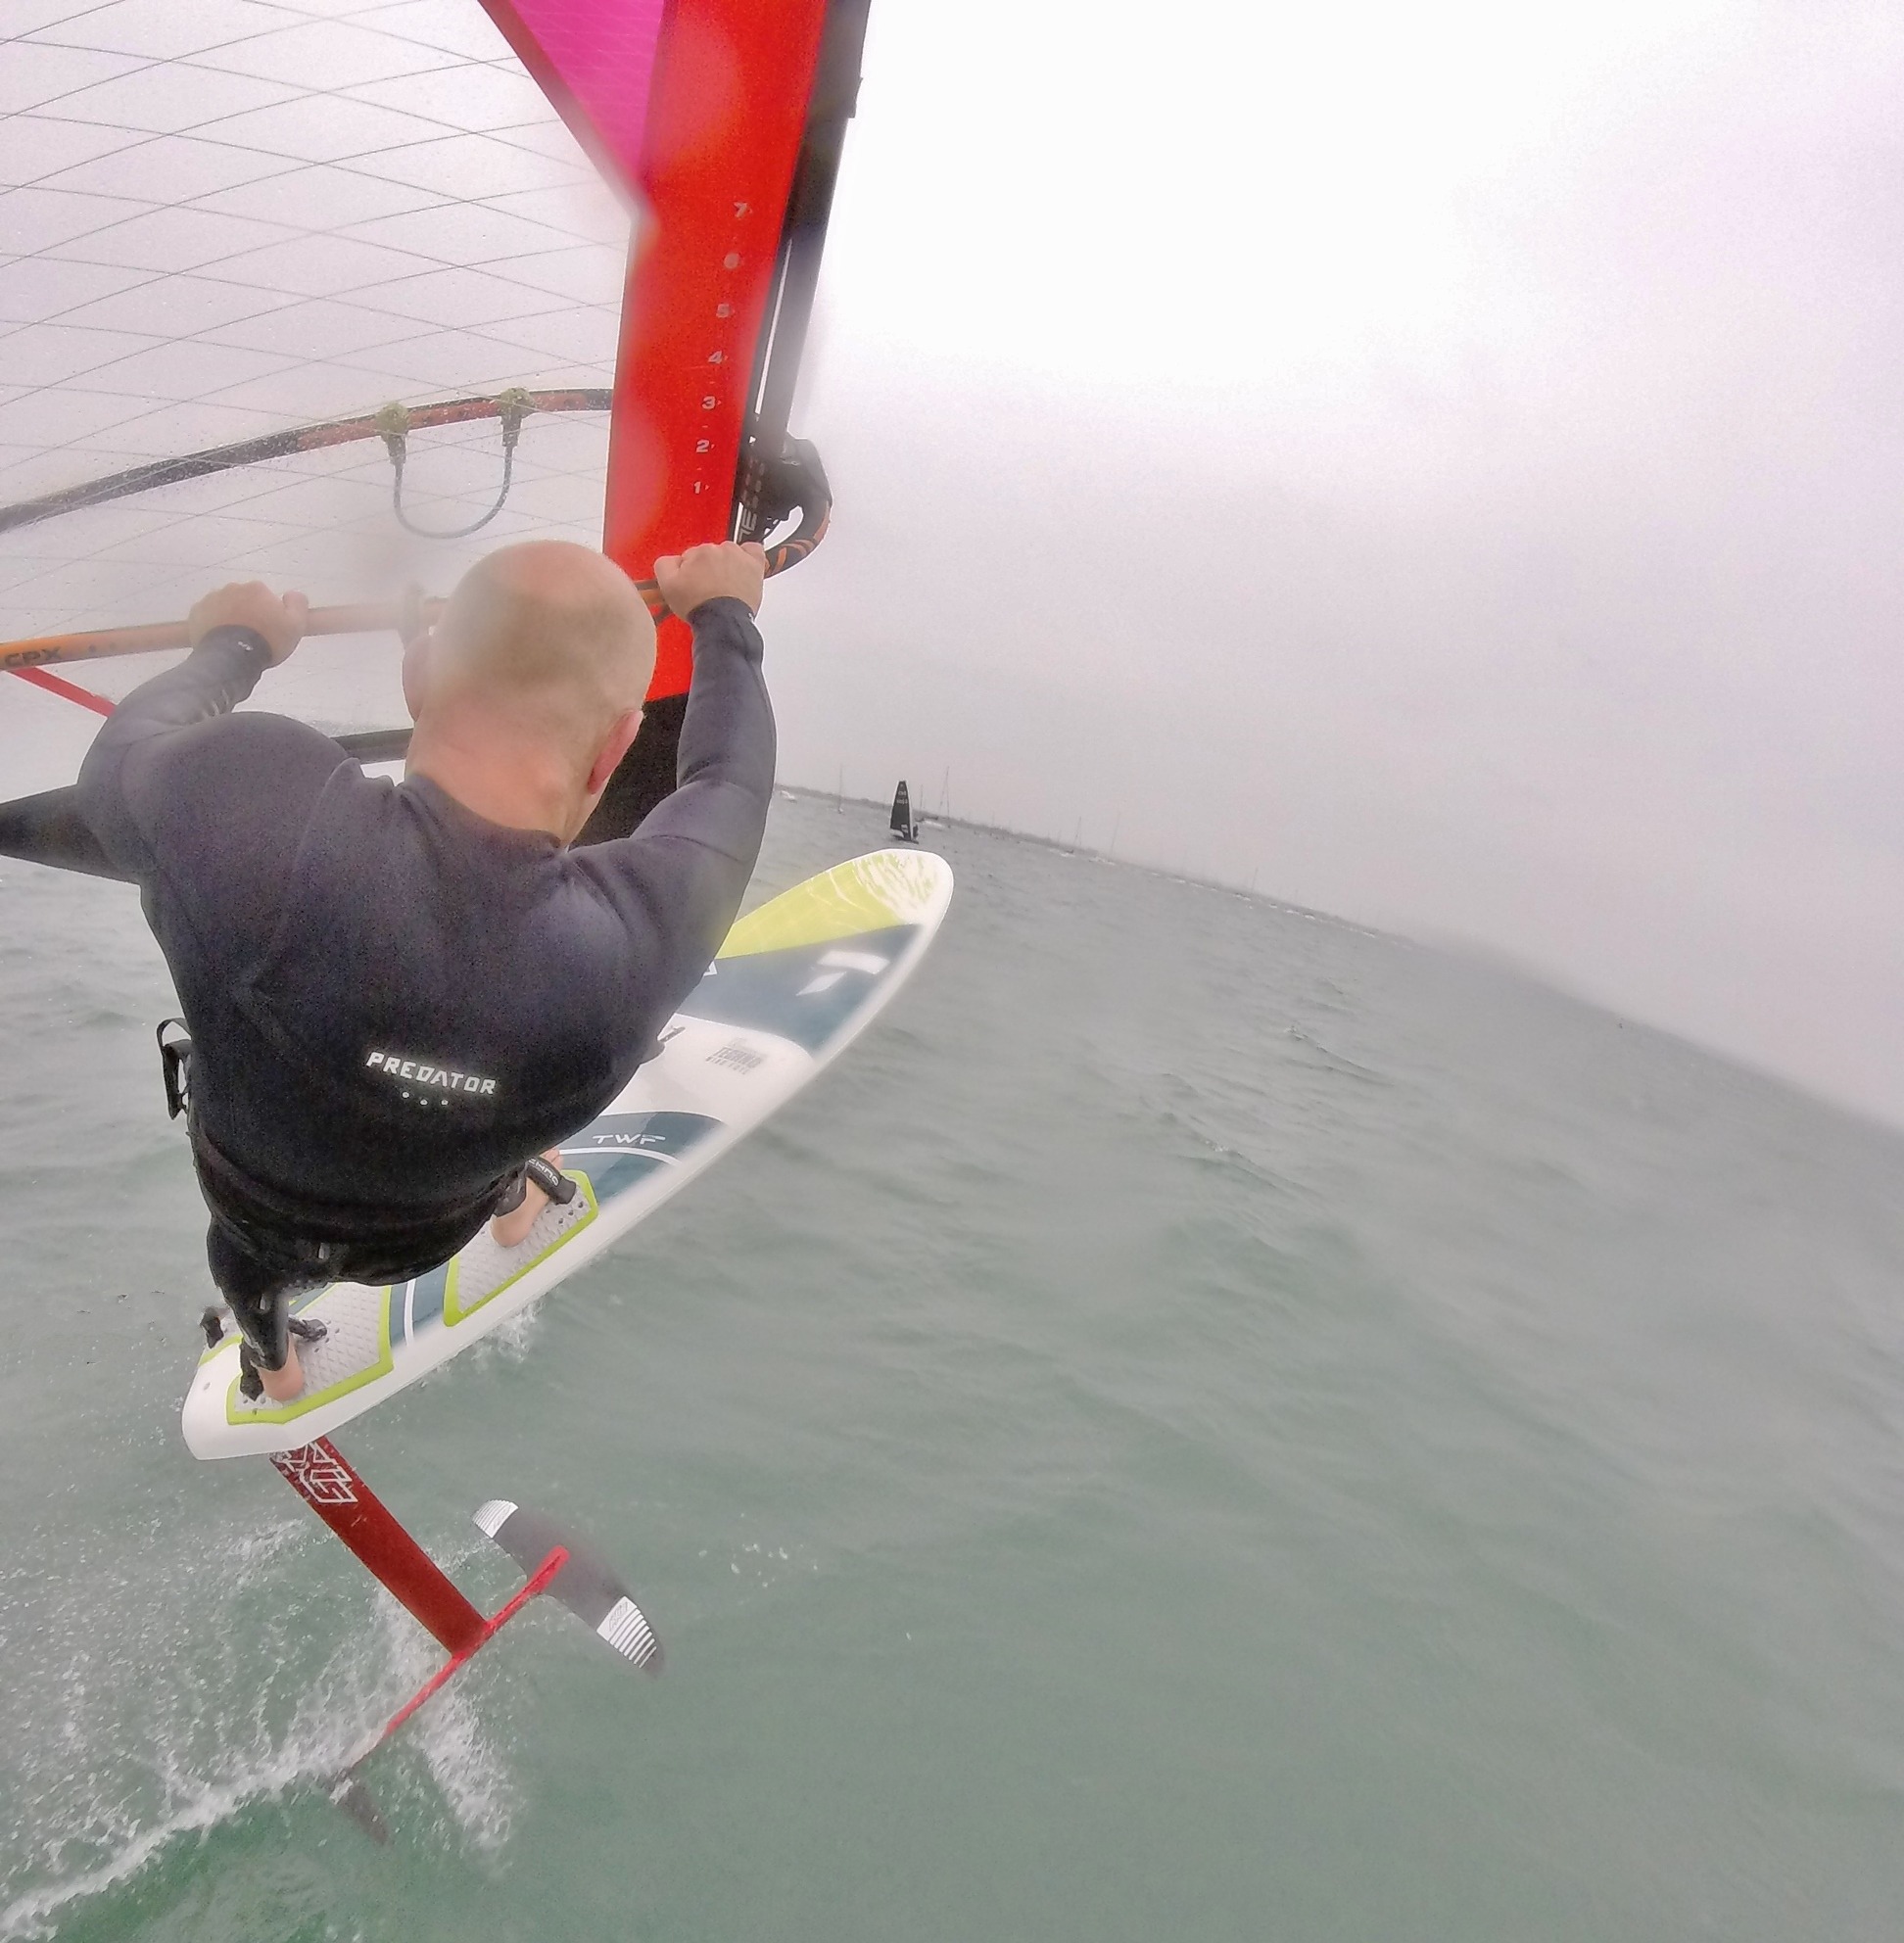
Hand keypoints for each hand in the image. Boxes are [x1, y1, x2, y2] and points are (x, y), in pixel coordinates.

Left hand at [186, 582, 308, 663]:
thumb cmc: (266, 642)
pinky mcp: (196, 614)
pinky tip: (219, 639)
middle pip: (242, 599)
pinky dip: (212, 624)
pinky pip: (206, 616)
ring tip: (235, 639)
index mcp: (256, 589)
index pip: (264, 595)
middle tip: (253, 635)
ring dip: (229, 617)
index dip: (268, 611)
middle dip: (247, 612)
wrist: (231, 658)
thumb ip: (298, 605)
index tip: (270, 627)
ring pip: (224, 606)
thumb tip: (293, 594)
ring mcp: (211, 600)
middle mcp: (232, 589)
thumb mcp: (296, 626)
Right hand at [652, 542, 765, 618]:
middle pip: (709, 554)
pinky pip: (753, 551)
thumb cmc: (699, 607)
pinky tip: (743, 568)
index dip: (689, 572)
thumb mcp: (667, 585)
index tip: (692, 584)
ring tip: (724, 586)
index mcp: (698, 552)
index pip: (690, 556)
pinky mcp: (754, 566)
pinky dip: (748, 557)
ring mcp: (739, 556)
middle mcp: (720, 550)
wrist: (723, 622)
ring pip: (729, 554)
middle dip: (707, 569)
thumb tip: (671, 559)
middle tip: (706, 589)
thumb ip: (664, 564)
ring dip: (726, 565)